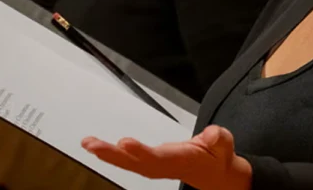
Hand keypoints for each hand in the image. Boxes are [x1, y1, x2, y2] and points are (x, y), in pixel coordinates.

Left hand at [82, 125, 251, 189]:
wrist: (217, 176)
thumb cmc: (217, 159)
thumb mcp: (225, 145)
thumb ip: (218, 139)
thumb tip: (212, 134)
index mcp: (181, 160)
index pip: (158, 157)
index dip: (141, 152)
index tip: (124, 142)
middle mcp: (164, 165)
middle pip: (135, 163)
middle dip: (113, 155)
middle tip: (93, 145)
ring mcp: (156, 165)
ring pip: (128, 163)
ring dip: (107, 154)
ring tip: (88, 144)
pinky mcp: (151, 162)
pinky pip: (128, 160)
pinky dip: (111, 154)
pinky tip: (95, 147)